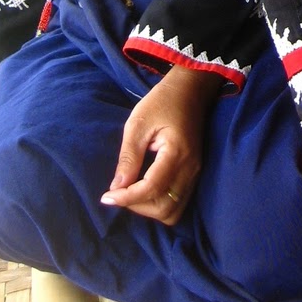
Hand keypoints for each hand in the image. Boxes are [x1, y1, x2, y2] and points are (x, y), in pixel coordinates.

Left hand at [100, 66, 222, 224]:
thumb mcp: (138, 124)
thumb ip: (128, 157)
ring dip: (149, 209)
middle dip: (137, 206)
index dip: (126, 198)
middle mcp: (190, 168)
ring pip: (173, 211)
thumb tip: (115, 188)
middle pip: (164, 207)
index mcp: (177, 153)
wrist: (190, 90)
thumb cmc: (162, 102)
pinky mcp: (195, 174)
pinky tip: (145, 191)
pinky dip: (160, 204)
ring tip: (132, 193)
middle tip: (119, 192)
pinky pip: (178, 202)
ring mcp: (195, 172)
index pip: (151, 188)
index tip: (106, 197)